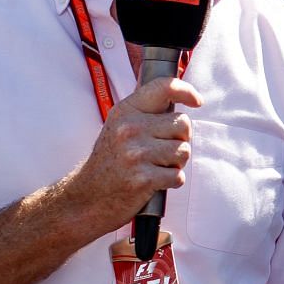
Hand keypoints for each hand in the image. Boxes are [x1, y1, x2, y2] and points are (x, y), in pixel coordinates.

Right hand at [63, 76, 202, 232]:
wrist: (87, 196)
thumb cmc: (111, 160)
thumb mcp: (120, 126)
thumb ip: (146, 111)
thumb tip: (181, 95)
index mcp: (126, 111)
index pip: (163, 87)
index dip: (186, 91)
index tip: (196, 101)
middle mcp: (130, 128)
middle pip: (183, 124)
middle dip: (180, 139)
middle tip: (161, 150)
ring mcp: (136, 154)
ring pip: (184, 151)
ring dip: (176, 162)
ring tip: (156, 166)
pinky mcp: (143, 178)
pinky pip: (178, 176)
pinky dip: (171, 181)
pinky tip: (155, 181)